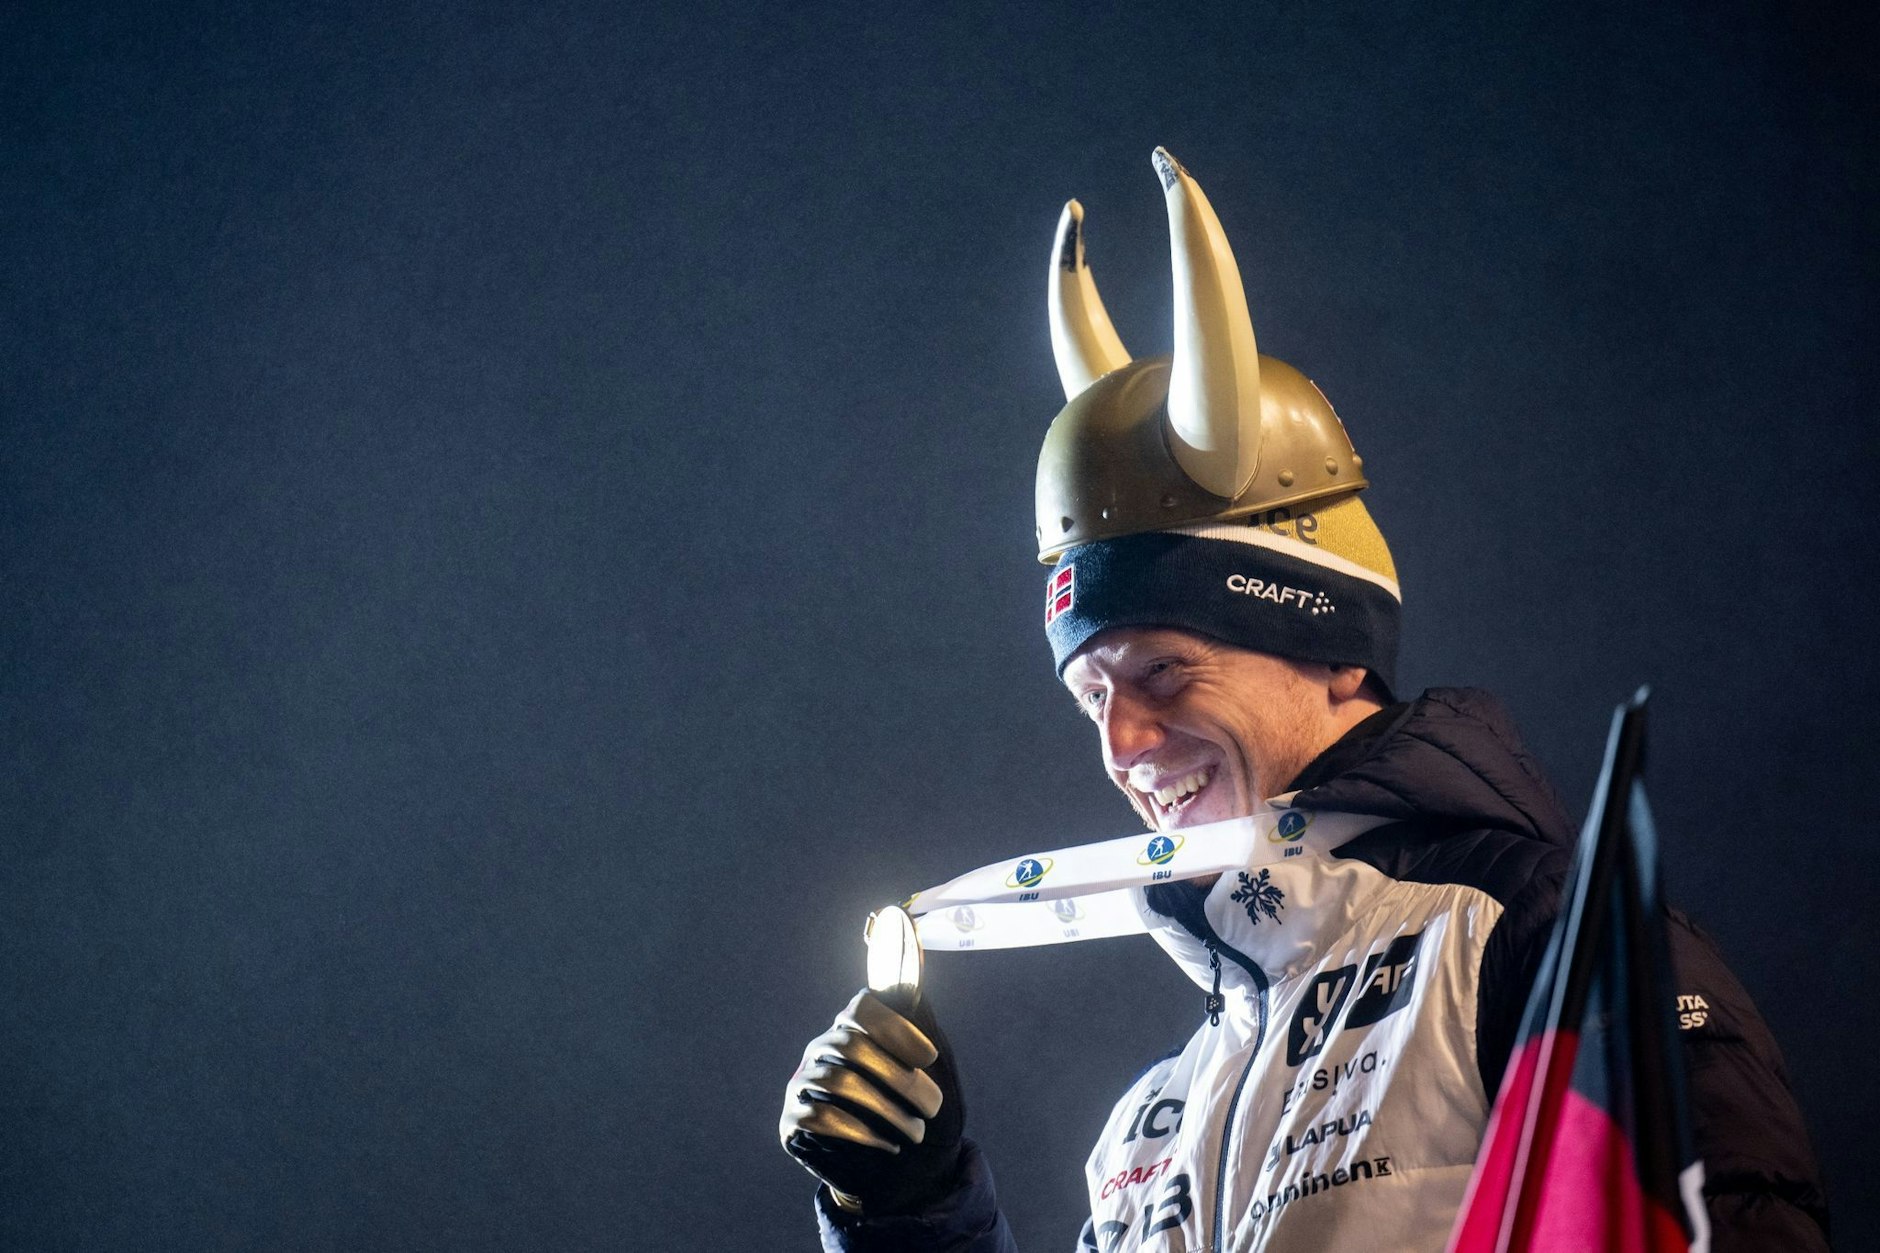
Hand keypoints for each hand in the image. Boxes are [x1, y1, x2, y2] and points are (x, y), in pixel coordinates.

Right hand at [779, 989, 965, 1214]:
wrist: (865, 1162)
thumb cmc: (892, 1107)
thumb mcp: (909, 1075)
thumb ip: (914, 1046)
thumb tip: (925, 1000)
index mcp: (848, 1028)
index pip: (861, 1009)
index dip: (896, 1028)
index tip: (930, 1057)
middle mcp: (820, 1049)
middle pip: (852, 1046)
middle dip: (899, 1078)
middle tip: (932, 1107)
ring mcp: (801, 1082)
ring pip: (839, 1082)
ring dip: (886, 1109)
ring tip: (915, 1132)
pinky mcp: (791, 1118)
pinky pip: (821, 1116)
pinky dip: (861, 1133)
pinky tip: (889, 1146)